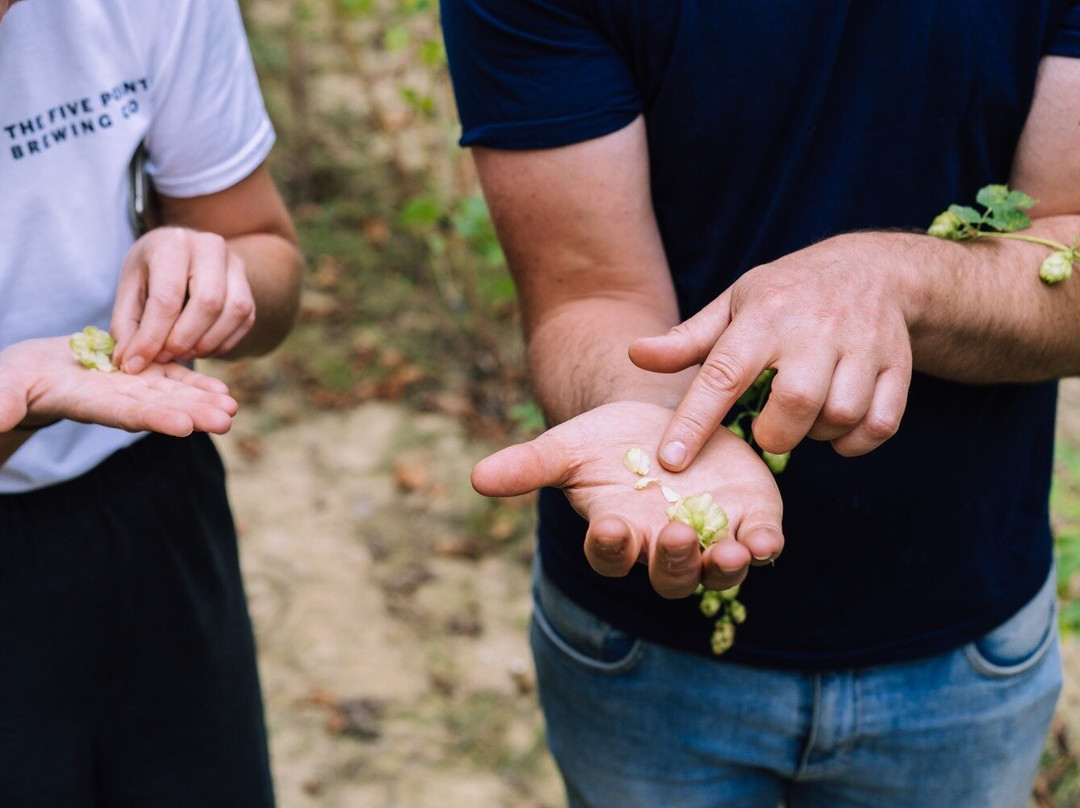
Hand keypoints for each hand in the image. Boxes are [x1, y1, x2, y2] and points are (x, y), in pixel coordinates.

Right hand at [0, 336, 236, 435]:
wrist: (29, 374)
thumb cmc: (10, 384)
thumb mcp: (4, 391)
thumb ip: (2, 404)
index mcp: (89, 405)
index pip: (126, 415)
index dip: (155, 419)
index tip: (184, 426)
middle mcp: (116, 401)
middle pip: (161, 407)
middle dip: (194, 414)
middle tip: (227, 419)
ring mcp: (129, 387)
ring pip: (172, 394)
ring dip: (203, 400)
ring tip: (233, 406)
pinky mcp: (135, 371)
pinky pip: (170, 377)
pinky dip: (195, 383)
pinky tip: (223, 390)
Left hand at [111, 227, 254, 373]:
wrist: (184, 253)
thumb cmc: (152, 270)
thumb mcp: (130, 289)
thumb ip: (127, 324)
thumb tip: (130, 362)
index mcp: (173, 243)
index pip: (167, 296)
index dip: (152, 336)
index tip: (137, 362)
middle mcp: (210, 248)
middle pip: (208, 302)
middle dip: (184, 339)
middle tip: (164, 357)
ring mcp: (236, 266)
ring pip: (233, 312)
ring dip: (207, 343)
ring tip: (182, 353)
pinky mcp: (249, 287)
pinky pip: (245, 321)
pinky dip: (223, 343)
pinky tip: (200, 347)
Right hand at [471, 401, 783, 597]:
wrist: (664, 418)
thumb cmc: (608, 440)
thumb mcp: (569, 446)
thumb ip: (529, 466)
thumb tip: (476, 478)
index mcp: (618, 536)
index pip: (610, 555)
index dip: (610, 546)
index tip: (611, 525)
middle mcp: (664, 549)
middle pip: (669, 573)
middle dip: (674, 559)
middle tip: (677, 535)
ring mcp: (712, 539)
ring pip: (716, 570)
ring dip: (724, 567)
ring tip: (731, 554)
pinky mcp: (750, 520)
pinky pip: (759, 545)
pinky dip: (763, 548)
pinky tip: (764, 542)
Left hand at [629, 234, 914, 470]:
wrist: (873, 269)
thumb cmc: (785, 296)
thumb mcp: (733, 305)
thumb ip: (687, 340)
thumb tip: (635, 355)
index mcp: (763, 315)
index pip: (722, 374)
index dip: (694, 422)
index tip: (670, 461)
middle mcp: (814, 329)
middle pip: (792, 405)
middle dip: (772, 433)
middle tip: (766, 427)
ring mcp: (862, 346)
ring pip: (838, 417)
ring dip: (815, 435)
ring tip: (802, 417)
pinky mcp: (897, 367)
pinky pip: (877, 426)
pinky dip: (854, 441)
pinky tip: (835, 426)